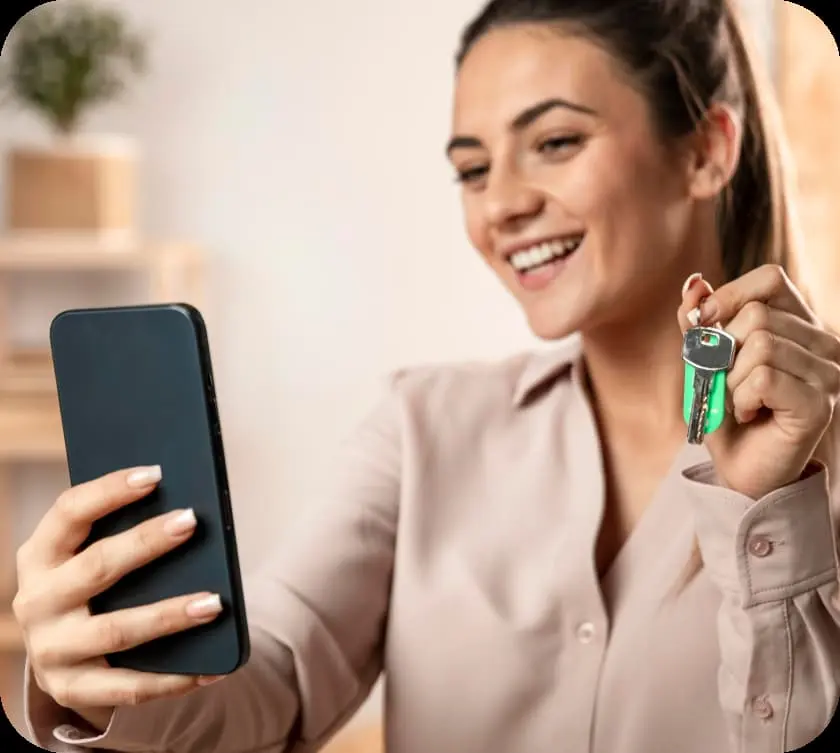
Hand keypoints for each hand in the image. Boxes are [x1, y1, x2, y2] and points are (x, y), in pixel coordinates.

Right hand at [13, 467, 223, 727]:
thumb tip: (181, 506)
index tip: (155, 474)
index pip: (68, 512)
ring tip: (214, 603)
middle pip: (96, 567)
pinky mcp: (73, 689)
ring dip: (169, 616)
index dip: (109, 491)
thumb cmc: (92, 583)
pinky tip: (213, 668)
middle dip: (145, 543)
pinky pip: (129, 687)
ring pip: (117, 631)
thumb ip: (119, 530)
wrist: (60, 653)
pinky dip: (174, 679)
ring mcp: (52, 649)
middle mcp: (38, 602)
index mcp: (40, 556)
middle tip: (192, 521)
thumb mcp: (86, 553)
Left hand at [678, 265, 839, 498]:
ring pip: (761, 346)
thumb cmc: (727, 412)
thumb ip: (699, 323)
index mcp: (799, 324)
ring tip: (739, 402)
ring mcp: (829, 374)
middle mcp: (824, 344)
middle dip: (723, 351)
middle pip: (757, 315)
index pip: (770, 278)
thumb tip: (693, 283)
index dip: (729, 296)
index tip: (702, 325)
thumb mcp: (704, 360)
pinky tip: (749, 414)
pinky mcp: (820, 404)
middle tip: (725, 383)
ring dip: (731, 380)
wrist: (741, 470)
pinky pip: (764, 378)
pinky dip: (742, 398)